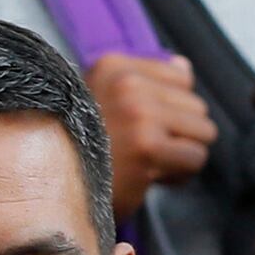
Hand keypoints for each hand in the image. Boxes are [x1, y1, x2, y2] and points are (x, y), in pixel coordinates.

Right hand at [89, 51, 211, 219]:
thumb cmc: (80, 148)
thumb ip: (145, 80)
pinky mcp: (147, 147)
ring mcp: (138, 113)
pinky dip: (179, 174)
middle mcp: (126, 83)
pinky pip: (194, 158)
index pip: (181, 77)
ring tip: (150, 163)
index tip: (144, 127)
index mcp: (114, 67)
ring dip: (182, 154)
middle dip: (179, 134)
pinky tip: (151, 177)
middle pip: (196, 106)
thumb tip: (184, 67)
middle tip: (147, 151)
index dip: (170, 109)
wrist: (51, 187)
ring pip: (203, 132)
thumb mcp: (102, 100)